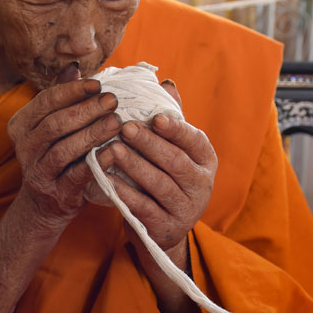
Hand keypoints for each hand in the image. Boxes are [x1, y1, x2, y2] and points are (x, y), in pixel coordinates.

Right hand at [7, 64, 120, 228]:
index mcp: (21, 125)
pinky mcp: (56, 194)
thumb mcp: (51, 126)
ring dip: (93, 133)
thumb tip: (75, 66)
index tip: (98, 84)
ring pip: (64, 149)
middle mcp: (24, 148)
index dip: (73, 91)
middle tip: (113, 100)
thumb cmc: (55, 155)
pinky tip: (116, 150)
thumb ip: (61, 98)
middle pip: (55, 124)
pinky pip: (77, 175)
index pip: (46, 101)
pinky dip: (98, 161)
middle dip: (86, 110)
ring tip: (117, 121)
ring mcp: (38, 173)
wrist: (46, 204)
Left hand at [97, 80, 216, 253]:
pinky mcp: (166, 227)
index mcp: (205, 159)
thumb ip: (170, 120)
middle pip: (175, 161)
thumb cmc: (164, 177)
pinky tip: (107, 178)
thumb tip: (166, 83)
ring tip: (112, 150)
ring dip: (134, 166)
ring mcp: (186, 208)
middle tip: (124, 127)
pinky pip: (144, 207)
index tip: (155, 117)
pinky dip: (125, 192)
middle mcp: (202, 184)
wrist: (162, 229)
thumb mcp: (173, 150)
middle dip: (148, 144)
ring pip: (159, 184)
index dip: (176, 129)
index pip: (194, 140)